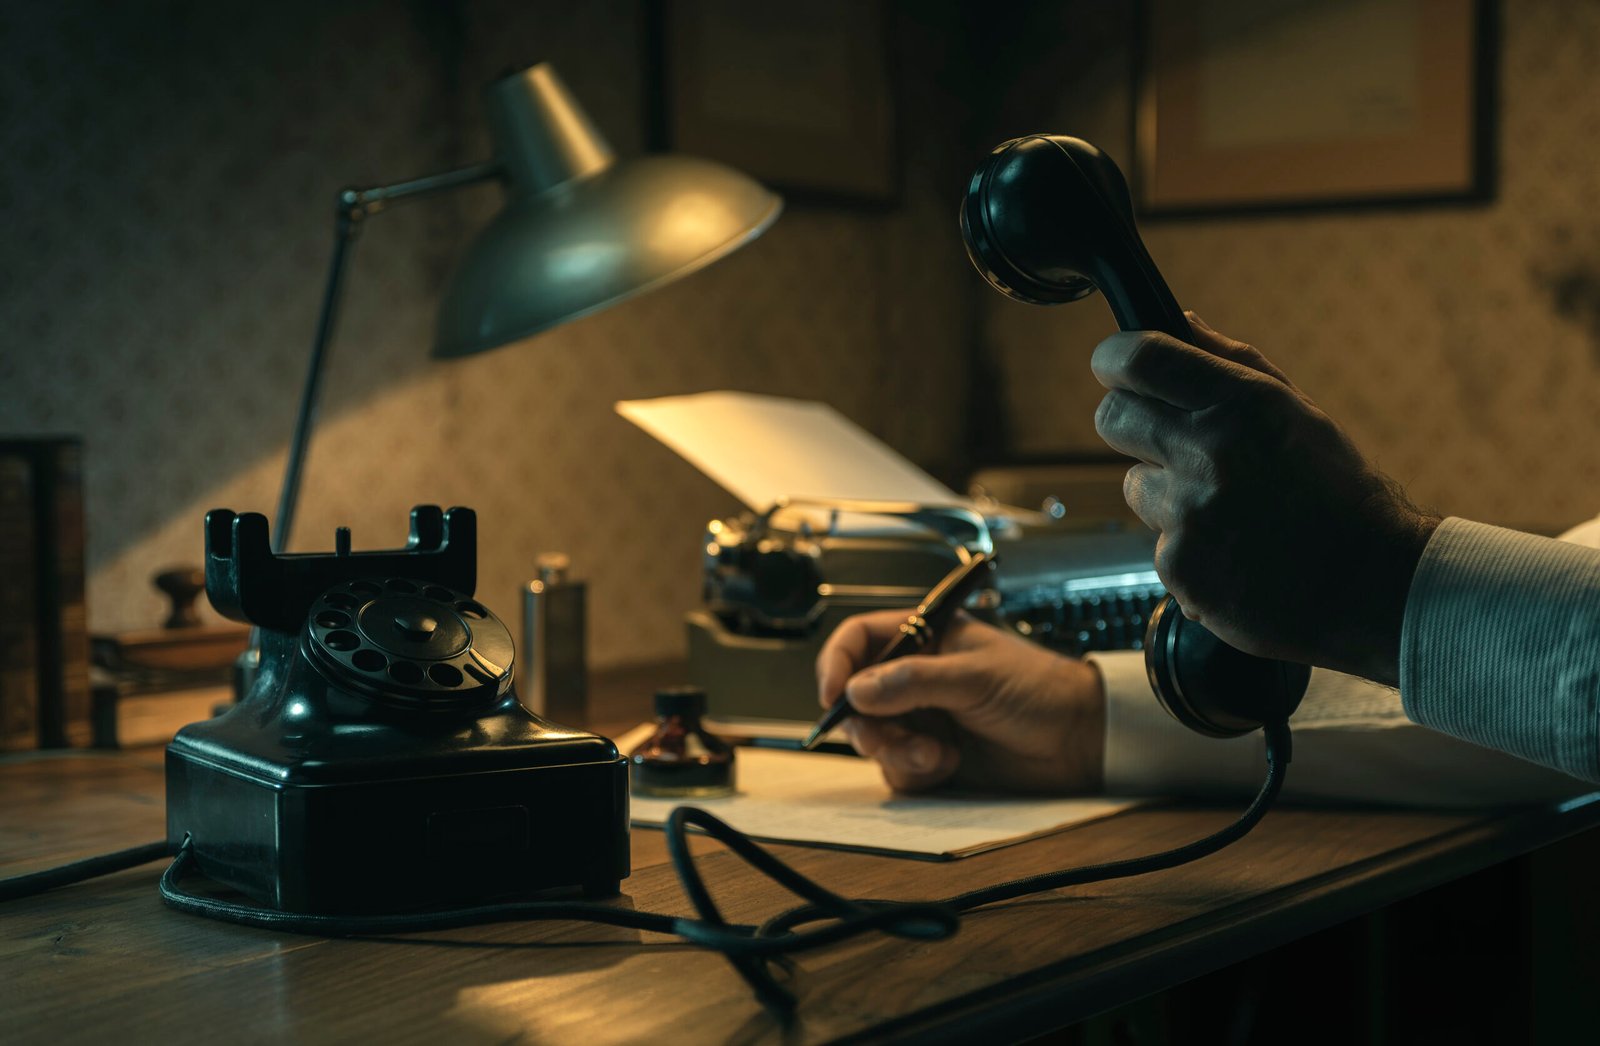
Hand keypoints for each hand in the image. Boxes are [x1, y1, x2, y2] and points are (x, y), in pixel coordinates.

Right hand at [815, 609, 1105, 793]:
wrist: (1080, 740)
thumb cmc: (1039, 690)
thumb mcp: (974, 677)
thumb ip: (913, 681)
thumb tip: (857, 690)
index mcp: (924, 638)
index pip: (858, 640)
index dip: (836, 665)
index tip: (832, 696)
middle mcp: (915, 676)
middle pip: (856, 698)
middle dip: (868, 725)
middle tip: (887, 741)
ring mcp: (922, 718)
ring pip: (874, 740)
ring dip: (897, 752)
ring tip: (936, 756)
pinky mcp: (932, 756)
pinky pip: (897, 770)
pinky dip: (915, 773)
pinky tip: (949, 765)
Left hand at [1091, 313, 1439, 684]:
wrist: (1374, 587)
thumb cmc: (1338, 494)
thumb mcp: (1296, 413)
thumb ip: (1231, 363)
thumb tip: (1177, 321)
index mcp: (1243, 404)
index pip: (1141, 359)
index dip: (1114, 359)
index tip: (1115, 366)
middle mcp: (1210, 453)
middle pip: (1113, 417)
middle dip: (1130, 423)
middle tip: (1166, 440)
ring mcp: (1190, 514)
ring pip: (1134, 484)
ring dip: (1165, 493)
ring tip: (1226, 511)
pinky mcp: (1179, 566)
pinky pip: (1157, 542)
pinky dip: (1186, 548)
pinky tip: (1233, 555)